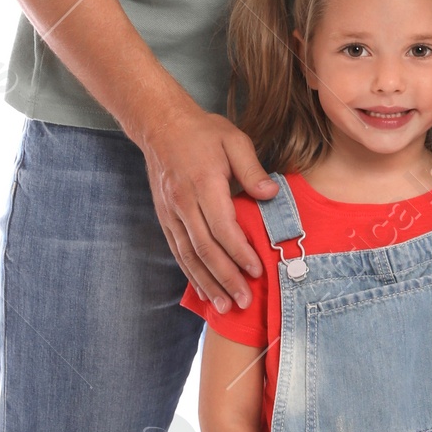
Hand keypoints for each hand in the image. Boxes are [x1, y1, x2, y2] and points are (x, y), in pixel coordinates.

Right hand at [141, 100, 275, 310]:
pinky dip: (191, 274)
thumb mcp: (233, 139)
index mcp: (204, 183)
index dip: (240, 252)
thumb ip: (252, 169)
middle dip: (226, 278)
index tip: (257, 270)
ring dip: (207, 283)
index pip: (222, 227)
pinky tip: (204, 289)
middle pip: (205, 249)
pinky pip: (178, 251)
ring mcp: (171, 212)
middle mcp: (184, 202)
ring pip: (188, 256)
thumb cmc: (202, 131)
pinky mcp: (165, 217)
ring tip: (224, 306)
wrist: (160, 124)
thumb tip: (271, 195)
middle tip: (243, 301)